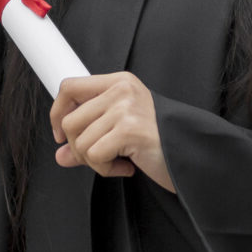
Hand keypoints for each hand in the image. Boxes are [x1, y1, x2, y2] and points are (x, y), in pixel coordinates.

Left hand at [49, 72, 174, 192]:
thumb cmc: (160, 141)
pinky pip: (94, 156)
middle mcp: (121, 90)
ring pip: (79, 142)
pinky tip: (126, 167)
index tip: (61, 134)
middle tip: (101, 156)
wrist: (193, 154)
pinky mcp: (129, 129)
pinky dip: (105, 169)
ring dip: (94, 162)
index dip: (57, 112)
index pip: (70, 87)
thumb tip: (60, 155)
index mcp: (119, 82)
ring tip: (118, 161)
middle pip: (70, 120)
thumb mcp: (121, 131)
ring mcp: (125, 108)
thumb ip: (89, 137)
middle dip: (78, 148)